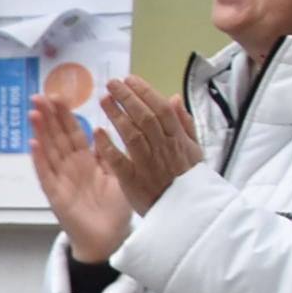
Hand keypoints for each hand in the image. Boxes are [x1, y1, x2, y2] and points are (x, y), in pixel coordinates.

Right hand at [27, 95, 134, 263]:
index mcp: (86, 160)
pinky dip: (39, 160)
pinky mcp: (56, 196)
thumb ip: (108, 154)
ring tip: (34, 112)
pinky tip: (33, 144)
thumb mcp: (117, 176)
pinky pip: (46, 175)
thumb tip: (102, 130)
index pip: (73, 132)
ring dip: (40, 132)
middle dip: (49, 116)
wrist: (109, 238)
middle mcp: (70, 167)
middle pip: (57, 137)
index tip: (58, 96)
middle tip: (40, 95)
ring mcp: (61, 180)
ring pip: (49, 151)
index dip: (65, 114)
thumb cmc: (113, 210)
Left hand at [96, 77, 204, 215]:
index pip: (161, 109)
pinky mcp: (134, 181)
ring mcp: (148, 165)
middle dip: (128, 97)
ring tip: (103, 99)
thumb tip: (174, 98)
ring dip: (117, 115)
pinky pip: (119, 161)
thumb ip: (184, 123)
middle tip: (111, 83)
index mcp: (178, 140)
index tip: (130, 79)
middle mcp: (164, 149)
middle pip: (145, 117)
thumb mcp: (194, 150)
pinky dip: (108, 146)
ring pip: (132, 135)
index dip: (145, 92)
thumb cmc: (187, 181)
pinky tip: (97, 132)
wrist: (185, 213)